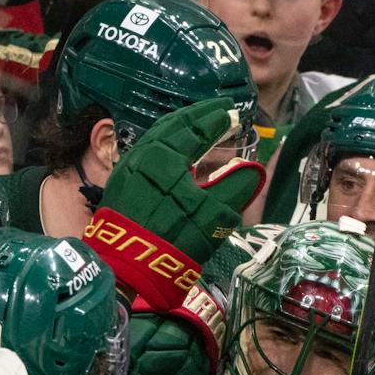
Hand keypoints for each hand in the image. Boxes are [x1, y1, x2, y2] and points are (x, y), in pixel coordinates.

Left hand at [86, 97, 263, 310]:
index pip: (197, 128)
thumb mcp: (215, 216)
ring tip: (199, 123)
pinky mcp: (122, 181)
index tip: (235, 112)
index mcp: (168, 155)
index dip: (218, 120)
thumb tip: (253, 170)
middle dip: (198, 115)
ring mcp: (130, 165)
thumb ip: (237, 187)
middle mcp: (145, 152)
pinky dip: (165, 141)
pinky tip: (174, 147)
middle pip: (174, 125)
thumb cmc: (175, 237)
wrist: (129, 266)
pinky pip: (147, 149)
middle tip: (218, 108)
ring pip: (157, 135)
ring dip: (181, 127)